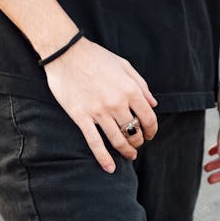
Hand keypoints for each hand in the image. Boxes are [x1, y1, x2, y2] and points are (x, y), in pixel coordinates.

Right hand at [43, 39, 157, 173]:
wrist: (66, 53)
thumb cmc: (96, 56)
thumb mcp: (124, 65)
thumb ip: (141, 85)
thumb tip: (153, 104)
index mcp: (130, 89)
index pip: (148, 118)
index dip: (152, 130)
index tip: (150, 134)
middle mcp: (116, 103)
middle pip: (133, 131)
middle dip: (138, 141)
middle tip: (137, 144)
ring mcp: (98, 111)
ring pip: (117, 140)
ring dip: (126, 151)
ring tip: (130, 155)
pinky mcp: (81, 117)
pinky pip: (95, 142)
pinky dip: (104, 158)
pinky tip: (110, 168)